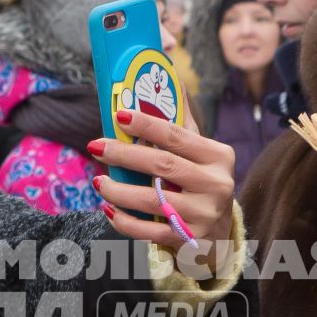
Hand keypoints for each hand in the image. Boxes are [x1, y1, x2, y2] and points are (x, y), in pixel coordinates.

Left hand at [90, 108, 236, 276]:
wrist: (220, 232)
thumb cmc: (201, 182)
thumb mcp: (201, 153)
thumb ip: (183, 122)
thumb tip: (168, 77)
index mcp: (218, 156)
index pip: (177, 135)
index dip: (146, 124)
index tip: (119, 116)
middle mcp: (216, 184)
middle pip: (162, 165)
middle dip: (124, 155)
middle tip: (96, 146)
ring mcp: (203, 214)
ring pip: (152, 200)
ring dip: (119, 190)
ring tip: (98, 181)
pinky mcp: (188, 239)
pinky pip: (148, 230)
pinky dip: (124, 221)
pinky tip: (108, 209)